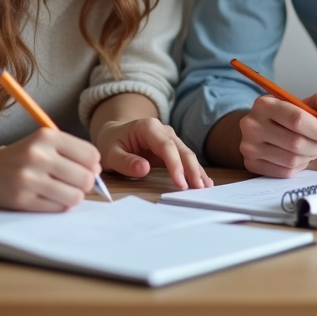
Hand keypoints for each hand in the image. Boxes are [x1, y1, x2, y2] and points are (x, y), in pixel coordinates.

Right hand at [0, 128, 101, 211]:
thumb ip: (72, 153)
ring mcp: (29, 178)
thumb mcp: (44, 143)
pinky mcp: (22, 199)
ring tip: (62, 191)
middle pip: (86, 178)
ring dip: (73, 197)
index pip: (91, 155)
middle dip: (86, 184)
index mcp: (47, 136)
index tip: (86, 169)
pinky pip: (58, 208)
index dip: (93, 166)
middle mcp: (38, 155)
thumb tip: (98, 173)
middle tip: (74, 183)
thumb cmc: (22, 156)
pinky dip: (59, 205)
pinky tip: (48, 197)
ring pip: (75, 196)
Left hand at [95, 118, 212, 189]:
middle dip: (191, 169)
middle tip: (198, 188)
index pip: (166, 146)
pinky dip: (195, 170)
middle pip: (182, 150)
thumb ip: (126, 161)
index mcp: (148, 127)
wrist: (114, 134)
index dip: (175, 165)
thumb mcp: (110, 153)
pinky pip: (185, 160)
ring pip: (187, 155)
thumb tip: (144, 169)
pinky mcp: (173, 149)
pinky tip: (204, 181)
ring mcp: (170, 139)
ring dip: (197, 171)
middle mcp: (164, 130)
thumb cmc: (112, 142)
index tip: (180, 183)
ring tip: (205, 187)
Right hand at [238, 92, 316, 176]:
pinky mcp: (251, 164)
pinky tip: (297, 157)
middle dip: (316, 146)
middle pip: (295, 143)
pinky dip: (297, 167)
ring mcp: (249, 146)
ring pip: (291, 160)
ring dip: (308, 157)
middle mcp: (252, 124)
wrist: (266, 128)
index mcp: (265, 104)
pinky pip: (284, 172)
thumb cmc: (291, 115)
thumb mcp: (309, 101)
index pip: (296, 119)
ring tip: (309, 149)